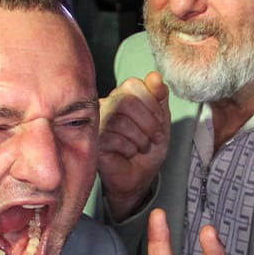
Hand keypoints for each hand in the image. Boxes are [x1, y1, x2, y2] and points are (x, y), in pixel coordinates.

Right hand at [98, 72, 171, 218]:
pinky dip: (129, 149)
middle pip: (127, 102)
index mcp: (121, 96)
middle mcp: (105, 105)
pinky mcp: (91, 142)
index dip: (151, 103)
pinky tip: (128, 154)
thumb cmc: (147, 149)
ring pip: (120, 122)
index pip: (133, 84)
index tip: (159, 122)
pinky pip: (113, 139)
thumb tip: (155, 76)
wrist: (139, 178)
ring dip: (140, 139)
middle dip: (149, 123)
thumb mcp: (161, 121)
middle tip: (154, 138)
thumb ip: (159, 97)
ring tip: (140, 148)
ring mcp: (96, 123)